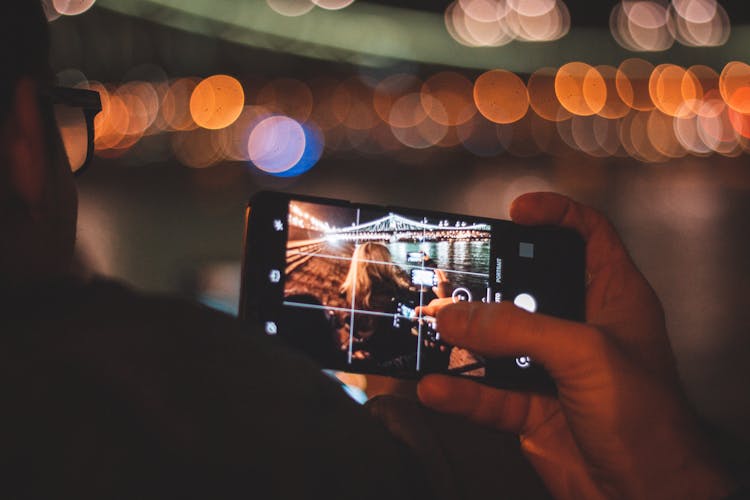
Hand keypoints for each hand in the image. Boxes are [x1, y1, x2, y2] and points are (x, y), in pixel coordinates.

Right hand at [416, 193, 733, 499]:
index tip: (516, 211)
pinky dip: (460, 393)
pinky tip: (436, 388)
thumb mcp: (586, 354)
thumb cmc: (650, 422)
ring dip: (464, 340)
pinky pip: (487, 394)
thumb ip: (518, 330)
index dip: (556, 214)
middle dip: (490, 281)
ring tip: (431, 329)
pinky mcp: (533, 408)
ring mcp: (554, 370)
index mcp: (614, 298)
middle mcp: (582, 329)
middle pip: (530, 287)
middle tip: (453, 275)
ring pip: (500, 343)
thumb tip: (457, 318)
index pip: (589, 236)